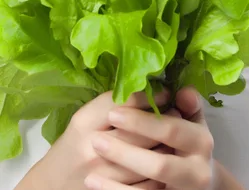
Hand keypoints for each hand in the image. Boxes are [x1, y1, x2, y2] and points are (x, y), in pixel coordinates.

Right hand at [18, 88, 177, 189]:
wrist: (51, 185)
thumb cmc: (74, 146)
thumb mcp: (86, 119)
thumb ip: (115, 103)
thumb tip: (152, 88)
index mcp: (85, 122)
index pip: (126, 102)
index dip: (151, 95)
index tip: (166, 92)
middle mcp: (92, 147)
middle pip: (142, 129)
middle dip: (165, 118)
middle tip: (177, 111)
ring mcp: (104, 174)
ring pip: (150, 156)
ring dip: (168, 144)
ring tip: (177, 134)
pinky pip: (149, 182)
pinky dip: (161, 170)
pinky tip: (166, 159)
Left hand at [84, 86, 215, 189]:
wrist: (198, 183)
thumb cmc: (188, 145)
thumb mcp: (192, 122)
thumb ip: (188, 105)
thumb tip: (182, 91)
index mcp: (202, 141)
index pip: (172, 130)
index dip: (142, 123)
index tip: (114, 114)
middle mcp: (198, 171)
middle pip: (159, 164)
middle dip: (125, 152)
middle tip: (96, 140)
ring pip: (147, 189)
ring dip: (116, 180)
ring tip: (91, 165)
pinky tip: (93, 182)